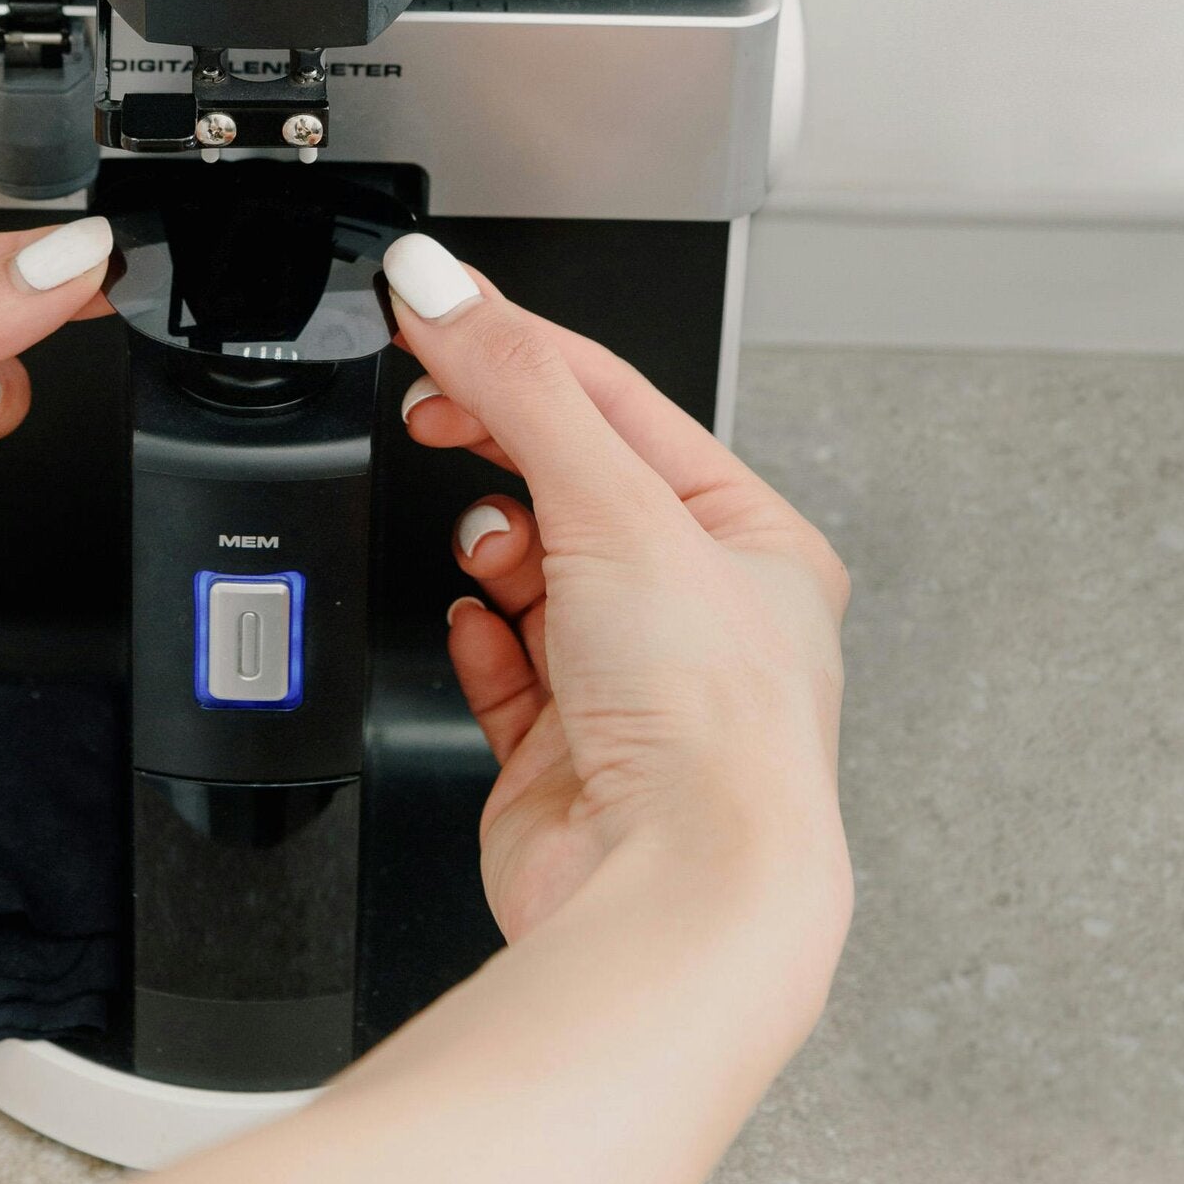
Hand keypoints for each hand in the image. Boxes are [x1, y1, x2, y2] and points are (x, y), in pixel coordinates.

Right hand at [127, 245, 851, 1183]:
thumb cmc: (709, 726)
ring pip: (533, 572)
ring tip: (495, 552)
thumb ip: (514, 382)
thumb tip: (440, 287)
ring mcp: (632, 686)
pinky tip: (479, 626)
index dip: (520, 348)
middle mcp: (702, 613)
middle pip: (573, 480)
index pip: (619, 403)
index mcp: (753, 539)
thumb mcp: (610, 500)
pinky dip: (479, 637)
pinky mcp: (565, 755)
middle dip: (501, 446)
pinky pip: (502, 664)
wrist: (678, 897)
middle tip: (430, 406)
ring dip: (496, 549)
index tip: (433, 309)